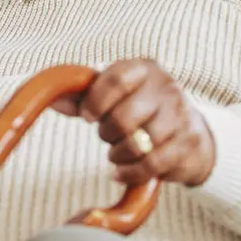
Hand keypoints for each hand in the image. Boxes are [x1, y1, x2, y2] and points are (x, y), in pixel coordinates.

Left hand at [53, 59, 215, 186]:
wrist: (189, 128)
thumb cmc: (139, 105)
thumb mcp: (114, 92)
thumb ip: (82, 94)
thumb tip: (51, 98)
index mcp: (143, 68)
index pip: (115, 80)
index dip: (95, 101)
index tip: (86, 116)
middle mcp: (166, 88)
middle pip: (124, 118)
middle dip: (107, 132)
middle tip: (105, 135)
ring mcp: (180, 116)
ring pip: (138, 145)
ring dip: (118, 153)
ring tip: (116, 151)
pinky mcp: (188, 145)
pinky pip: (152, 165)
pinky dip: (130, 172)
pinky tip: (121, 171)